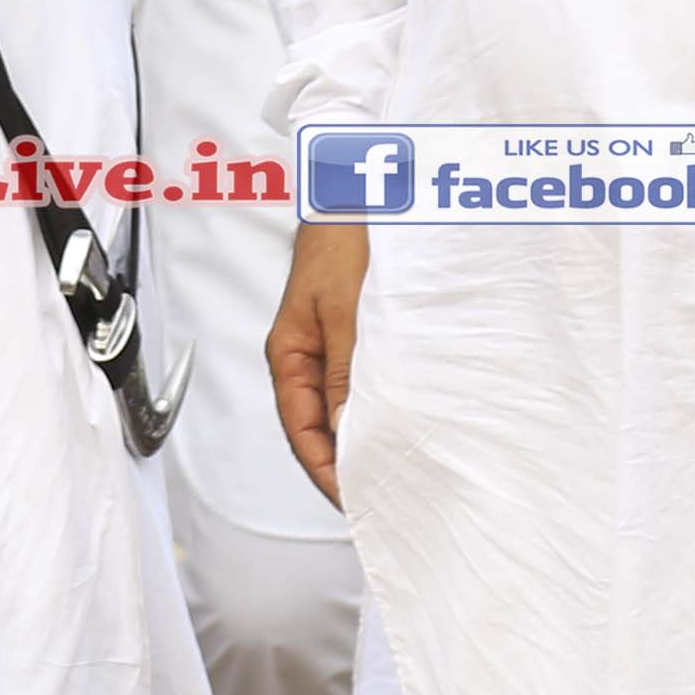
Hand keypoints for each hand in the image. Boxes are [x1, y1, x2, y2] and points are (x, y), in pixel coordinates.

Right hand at [266, 215, 365, 506]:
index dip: (324, 470)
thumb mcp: (344, 311)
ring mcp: (336, 348)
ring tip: (393, 473)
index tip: (351, 500)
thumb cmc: (344, 239)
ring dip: (365, 440)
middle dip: (344, 466)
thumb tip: (345, 430)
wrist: (365, 194)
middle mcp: (310, 357)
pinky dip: (382, 411)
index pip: (301, 429)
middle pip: (320, 427)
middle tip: (378, 500)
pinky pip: (366, 386)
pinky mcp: (363, 338)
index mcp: (290, 354)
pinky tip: (404, 425)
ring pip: (345, 409)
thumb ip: (345, 372)